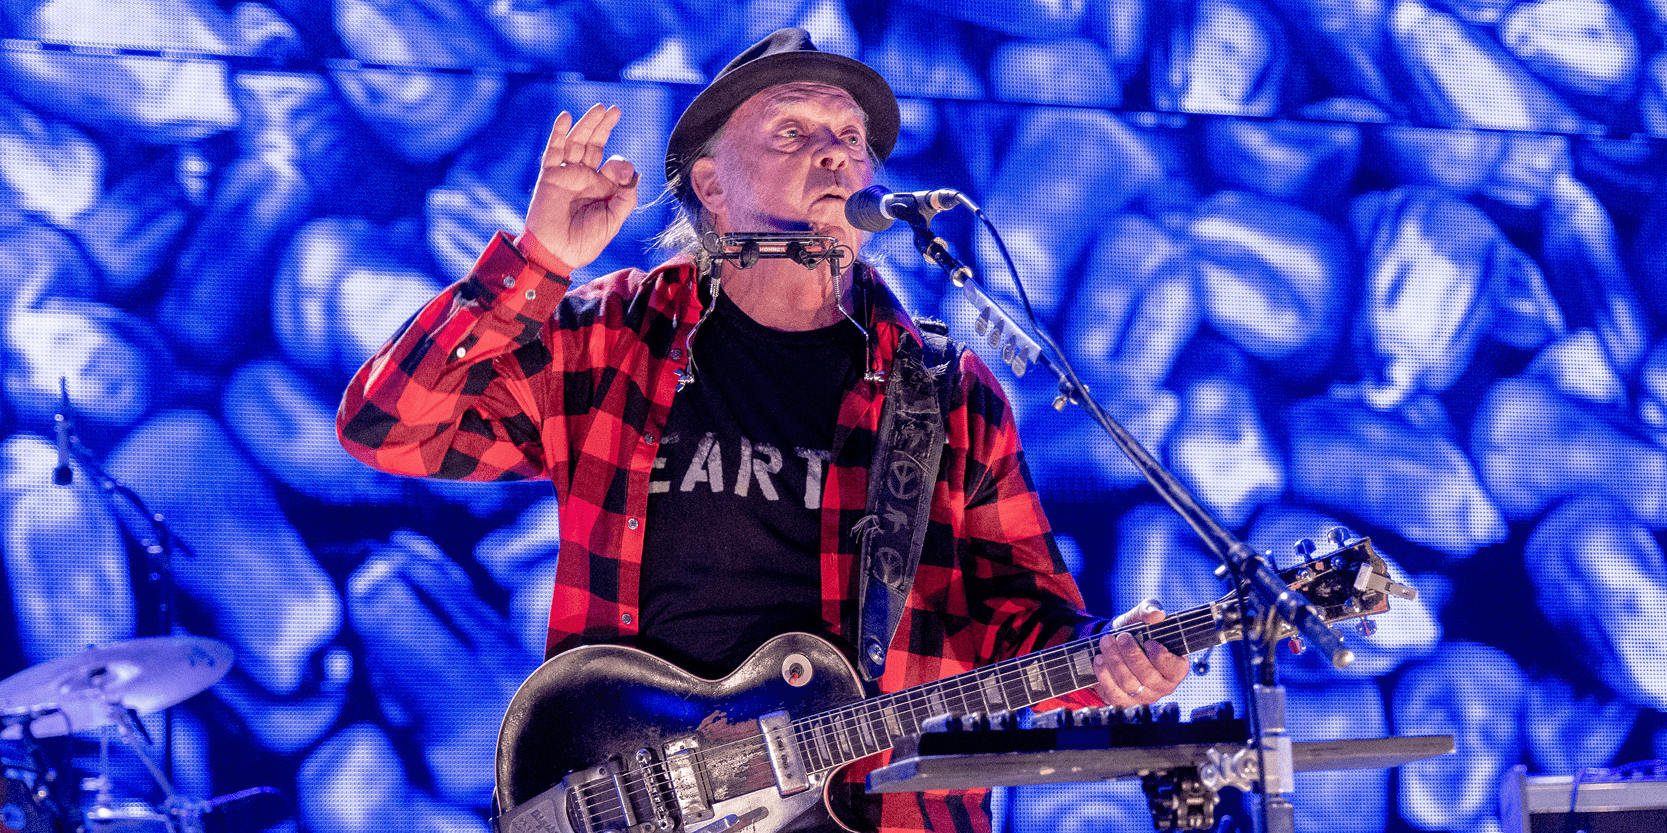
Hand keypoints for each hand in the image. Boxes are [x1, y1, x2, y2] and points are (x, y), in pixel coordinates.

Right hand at [522, 103, 638, 270]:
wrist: (556, 253)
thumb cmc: (585, 242)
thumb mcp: (614, 219)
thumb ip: (626, 196)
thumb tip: (631, 169)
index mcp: (601, 188)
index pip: (614, 164)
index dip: (620, 164)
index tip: (620, 174)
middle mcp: (584, 177)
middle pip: (594, 144)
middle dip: (604, 126)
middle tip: (615, 109)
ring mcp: (566, 174)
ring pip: (576, 142)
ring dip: (587, 124)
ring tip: (598, 108)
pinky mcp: (550, 175)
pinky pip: (553, 150)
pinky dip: (558, 132)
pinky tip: (566, 117)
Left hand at [1091, 599, 1189, 706]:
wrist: (1112, 643)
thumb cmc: (1134, 631)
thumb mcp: (1141, 616)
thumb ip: (1150, 610)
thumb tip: (1156, 614)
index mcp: (1175, 667)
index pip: (1175, 669)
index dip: (1161, 657)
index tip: (1148, 642)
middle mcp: (1161, 685)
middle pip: (1149, 677)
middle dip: (1132, 655)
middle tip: (1121, 637)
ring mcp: (1143, 696)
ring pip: (1130, 684)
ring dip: (1115, 662)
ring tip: (1106, 643)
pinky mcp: (1124, 700)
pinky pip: (1114, 694)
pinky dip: (1104, 676)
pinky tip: (1099, 659)